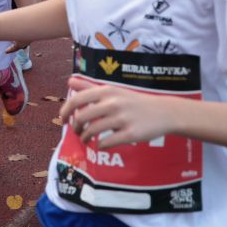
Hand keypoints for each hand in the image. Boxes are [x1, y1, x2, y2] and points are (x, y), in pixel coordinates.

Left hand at [62, 82, 186, 148]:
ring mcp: (122, 119)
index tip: (63, 120)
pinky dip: (100, 145)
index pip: (76, 100)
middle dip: (75, 127)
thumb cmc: (134, 101)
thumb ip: (90, 86)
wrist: (164, 112)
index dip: (65, 111)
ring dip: (85, 138)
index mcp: (107, 91)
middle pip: (81, 117)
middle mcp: (113, 103)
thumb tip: (69, 80)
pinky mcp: (131, 134)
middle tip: (77, 131)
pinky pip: (106, 142)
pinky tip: (101, 144)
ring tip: (86, 139)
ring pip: (92, 131)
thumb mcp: (113, 90)